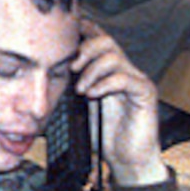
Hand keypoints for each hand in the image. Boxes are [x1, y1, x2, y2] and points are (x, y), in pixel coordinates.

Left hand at [72, 19, 165, 185]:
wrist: (124, 158)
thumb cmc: (101, 133)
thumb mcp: (76, 105)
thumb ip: (68, 86)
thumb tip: (44, 73)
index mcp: (105, 70)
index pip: (95, 39)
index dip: (80, 32)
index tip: (60, 37)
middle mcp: (122, 69)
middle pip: (105, 40)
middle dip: (84, 50)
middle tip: (70, 68)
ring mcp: (135, 79)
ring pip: (113, 57)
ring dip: (91, 71)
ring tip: (81, 90)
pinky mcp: (145, 92)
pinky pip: (126, 78)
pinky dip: (105, 84)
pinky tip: (93, 95)